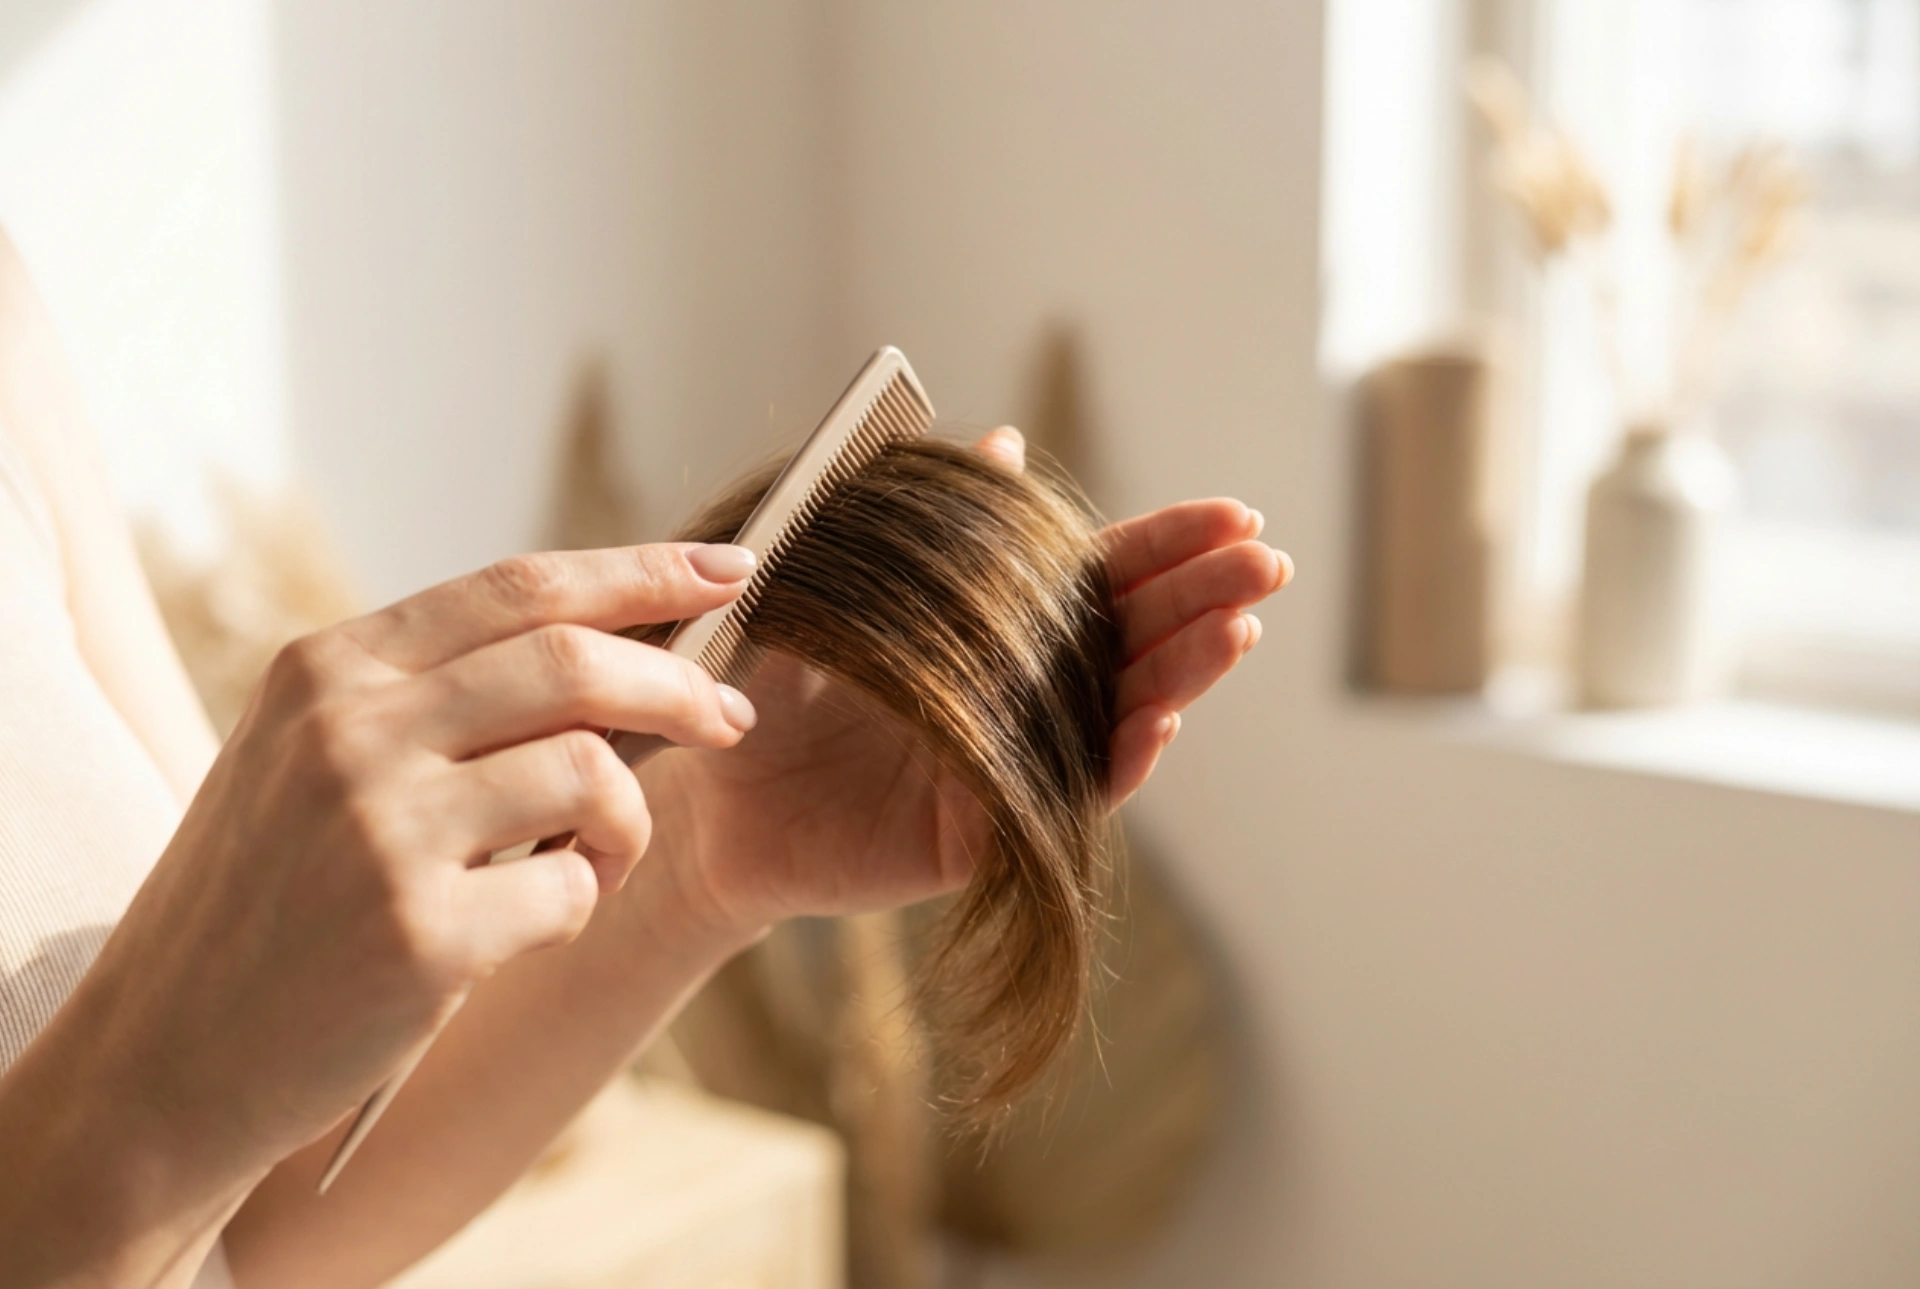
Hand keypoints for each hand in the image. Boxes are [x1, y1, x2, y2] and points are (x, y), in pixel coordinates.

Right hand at [61, 544, 759, 1177]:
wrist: (163, 1061)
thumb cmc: (267, 904)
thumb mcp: (314, 762)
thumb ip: (435, 700)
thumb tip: (617, 654)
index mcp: (327, 669)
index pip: (516, 588)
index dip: (637, 573)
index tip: (728, 569)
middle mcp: (347, 730)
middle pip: (574, 661)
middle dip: (679, 684)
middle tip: (729, 717)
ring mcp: (378, 830)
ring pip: (591, 772)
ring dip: (628, 820)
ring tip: (597, 858)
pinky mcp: (419, 935)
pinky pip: (572, 885)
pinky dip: (584, 900)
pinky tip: (531, 926)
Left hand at [642, 427, 1290, 938]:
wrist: (702, 794)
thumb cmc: (763, 682)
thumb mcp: (836, 583)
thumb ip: (922, 520)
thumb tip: (998, 443)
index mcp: (996, 631)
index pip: (1104, 580)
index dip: (1170, 547)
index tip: (1235, 515)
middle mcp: (1020, 698)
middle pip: (1131, 643)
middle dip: (1202, 600)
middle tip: (1266, 563)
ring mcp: (1010, 768)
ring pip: (1116, 718)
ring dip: (1178, 675)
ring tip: (1235, 630)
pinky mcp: (981, 838)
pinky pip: (1059, 801)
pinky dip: (1112, 764)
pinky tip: (1157, 721)